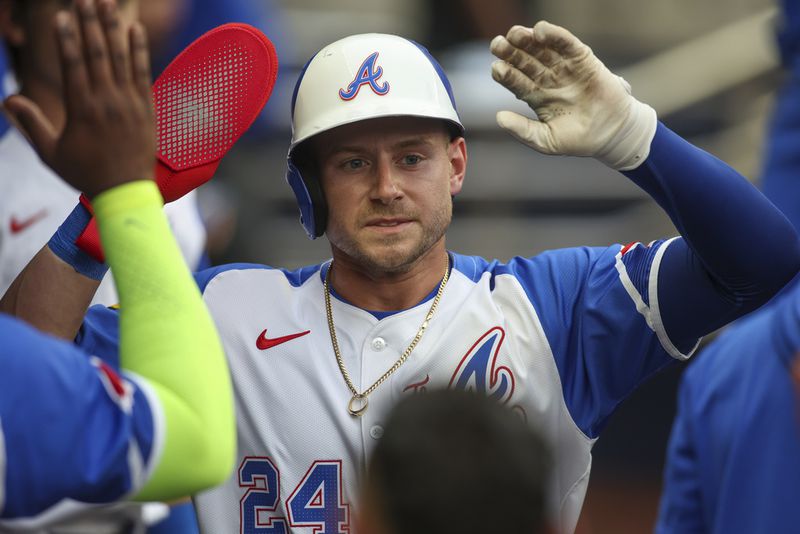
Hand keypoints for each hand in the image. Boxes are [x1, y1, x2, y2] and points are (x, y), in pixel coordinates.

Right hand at [3, 0, 154, 197]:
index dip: (66, 38)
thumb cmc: (86, 174)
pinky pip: (143, 73)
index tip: (62, 15)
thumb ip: (31, 124)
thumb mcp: (50, 153)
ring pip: (121, 58)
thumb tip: (7, 100)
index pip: (72, 65)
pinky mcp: (147, 108)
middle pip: (97, 54)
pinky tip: (136, 28)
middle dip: (90, 23)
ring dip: (113, 27)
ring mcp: (129, 103)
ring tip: (107, 3)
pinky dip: (139, 50)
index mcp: (82, 110)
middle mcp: (107, 101)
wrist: (126, 193)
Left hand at [490, 21, 656, 170]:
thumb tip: (499, 118)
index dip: (505, 74)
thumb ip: (522, 130)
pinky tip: (541, 31)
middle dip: (511, 52)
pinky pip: (567, 43)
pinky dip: (555, 35)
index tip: (495, 67)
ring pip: (542, 49)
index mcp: (535, 96)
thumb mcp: (545, 140)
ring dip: (528, 40)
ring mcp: (564, 68)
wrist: (611, 135)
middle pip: (525, 61)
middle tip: (497, 44)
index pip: (516, 81)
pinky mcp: (583, 60)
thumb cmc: (577, 140)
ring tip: (515, 34)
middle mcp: (547, 78)